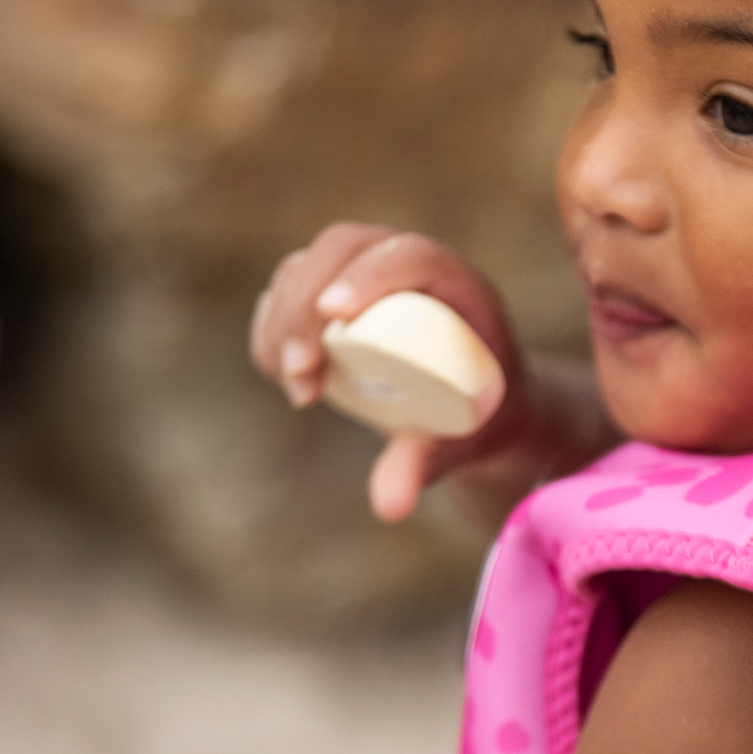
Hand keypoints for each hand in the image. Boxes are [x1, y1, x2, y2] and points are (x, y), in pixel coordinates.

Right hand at [250, 224, 533, 521]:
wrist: (476, 414)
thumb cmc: (479, 422)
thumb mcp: (461, 445)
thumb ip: (424, 465)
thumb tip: (388, 505)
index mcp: (458, 284)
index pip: (409, 254)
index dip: (369, 273)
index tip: (334, 314)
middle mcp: (408, 267)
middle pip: (342, 248)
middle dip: (307, 305)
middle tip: (303, 374)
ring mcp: (366, 276)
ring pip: (305, 268)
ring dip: (283, 321)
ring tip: (302, 391)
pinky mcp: (333, 297)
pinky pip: (286, 293)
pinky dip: (272, 329)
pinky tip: (284, 375)